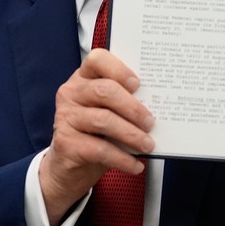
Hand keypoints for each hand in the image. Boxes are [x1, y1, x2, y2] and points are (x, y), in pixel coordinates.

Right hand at [39, 48, 154, 225]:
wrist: (69, 166)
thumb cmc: (95, 134)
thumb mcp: (110, 112)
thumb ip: (125, 103)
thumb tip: (159, 106)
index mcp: (84, 78)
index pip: (97, 59)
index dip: (119, 69)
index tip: (138, 84)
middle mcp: (71, 93)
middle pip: (104, 91)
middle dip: (133, 107)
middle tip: (151, 122)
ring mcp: (66, 117)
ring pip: (104, 120)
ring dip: (132, 134)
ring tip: (148, 144)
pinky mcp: (65, 143)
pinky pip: (100, 149)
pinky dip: (123, 159)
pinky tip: (135, 165)